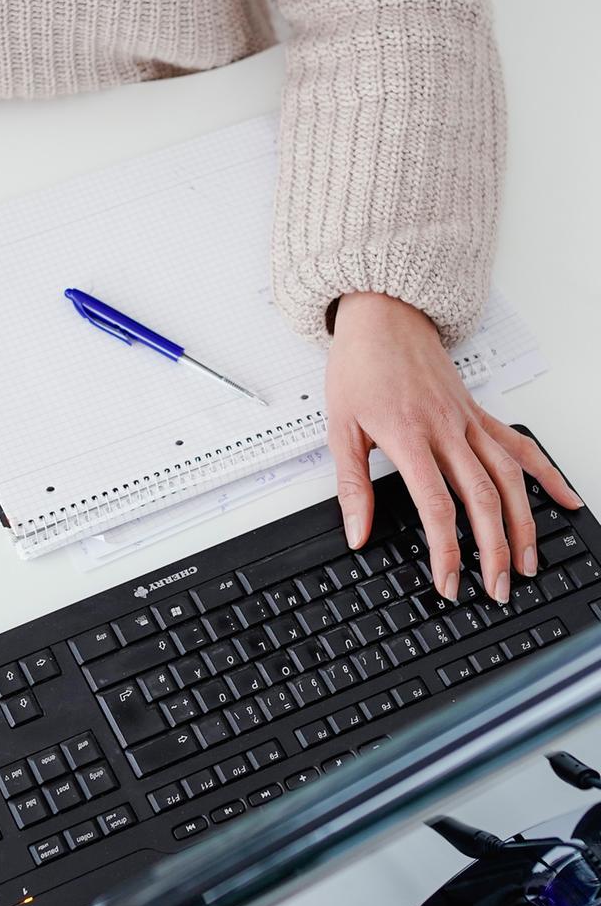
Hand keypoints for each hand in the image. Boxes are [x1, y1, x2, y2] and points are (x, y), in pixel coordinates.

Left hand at [326, 293, 581, 604]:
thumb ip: (351, 486)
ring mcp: (469, 421)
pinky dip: (546, 474)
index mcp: (409, 437)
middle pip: (482, 498)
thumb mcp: (340, 429)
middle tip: (497, 587)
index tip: (449, 581)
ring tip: (528, 562)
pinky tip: (565, 501)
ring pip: (509, 478)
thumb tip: (357, 533)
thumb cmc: (359, 368)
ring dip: (524, 523)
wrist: (383, 317)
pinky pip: (519, 446)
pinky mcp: (480, 413)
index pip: (437, 506)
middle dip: (494, 549)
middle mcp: (447, 430)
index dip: (447, 550)